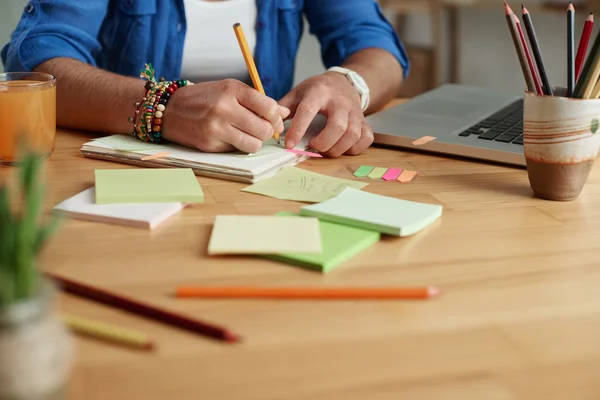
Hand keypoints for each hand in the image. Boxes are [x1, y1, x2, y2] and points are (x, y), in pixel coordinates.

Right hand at [161, 79, 289, 152]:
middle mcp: (224, 108)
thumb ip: (257, 101)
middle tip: (261, 130)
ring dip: (255, 142)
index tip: (275, 120)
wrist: (169, 109)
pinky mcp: (210, 144)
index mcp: (231, 90)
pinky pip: (237, 150)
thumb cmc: (204, 98)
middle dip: (267, 132)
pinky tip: (228, 137)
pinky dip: (238, 146)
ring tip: (246, 135)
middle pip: (264, 129)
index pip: (269, 107)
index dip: (277, 117)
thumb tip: (285, 113)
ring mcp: (216, 128)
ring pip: (254, 144)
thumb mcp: (229, 90)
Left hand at [278, 72, 373, 156]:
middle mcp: (339, 101)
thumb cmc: (318, 91)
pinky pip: (366, 138)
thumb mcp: (298, 92)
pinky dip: (355, 148)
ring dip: (338, 148)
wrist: (344, 82)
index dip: (298, 129)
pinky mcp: (364, 121)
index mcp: (319, 92)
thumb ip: (283, 107)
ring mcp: (354, 112)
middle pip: (338, 126)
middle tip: (314, 147)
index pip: (308, 111)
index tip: (289, 144)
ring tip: (326, 150)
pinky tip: (343, 148)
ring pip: (353, 134)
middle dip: (324, 142)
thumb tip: (272, 123)